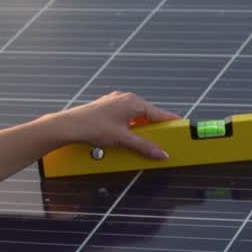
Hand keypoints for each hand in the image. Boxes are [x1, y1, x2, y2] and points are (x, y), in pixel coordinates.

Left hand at [49, 91, 180, 159]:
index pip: (158, 113)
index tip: (182, 127)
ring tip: (146, 141)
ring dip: (142, 128)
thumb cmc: (93, 127)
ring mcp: (115, 101)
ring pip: (136, 115)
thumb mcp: (123, 139)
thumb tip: (161, 153)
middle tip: (164, 139)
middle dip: (156, 128)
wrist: (68, 126)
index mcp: (132, 102)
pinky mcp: (107, 107)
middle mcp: (125, 98)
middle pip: (148, 114)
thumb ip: (144, 146)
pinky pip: (125, 116)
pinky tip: (128, 136)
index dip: (171, 122)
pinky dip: (131, 126)